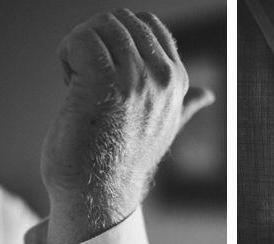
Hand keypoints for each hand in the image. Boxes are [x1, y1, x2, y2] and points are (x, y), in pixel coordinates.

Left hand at [41, 9, 213, 243]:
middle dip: (95, 40)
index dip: (116, 39)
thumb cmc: (120, 161)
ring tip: (79, 84)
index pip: (147, 23)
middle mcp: (162, 78)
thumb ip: (184, 106)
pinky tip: (69, 84)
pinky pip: (81, 39)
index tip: (106, 75)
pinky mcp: (105, 83)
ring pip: (100, 26)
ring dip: (78, 49)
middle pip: (119, 19)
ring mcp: (136, 80)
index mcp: (177, 82)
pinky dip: (66, 54)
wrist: (98, 194)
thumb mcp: (163, 128)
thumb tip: (207, 95)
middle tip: (87, 79)